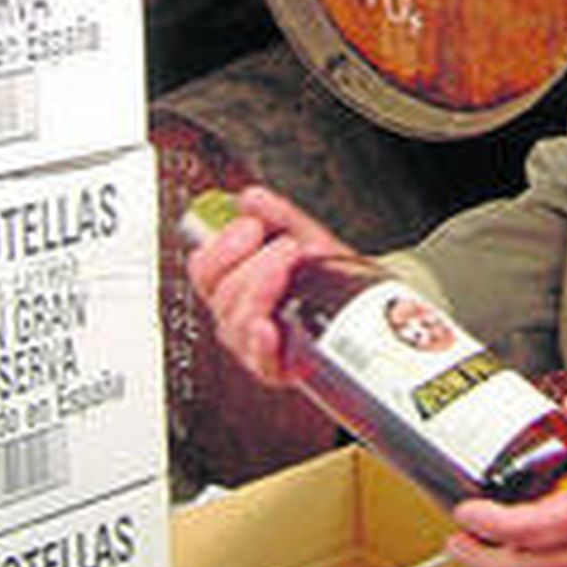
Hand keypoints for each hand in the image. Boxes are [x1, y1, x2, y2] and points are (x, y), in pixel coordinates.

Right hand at [184, 185, 352, 385]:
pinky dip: (261, 344)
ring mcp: (253, 343)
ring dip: (262, 291)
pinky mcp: (275, 368)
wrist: (363, 308)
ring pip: (236, 323)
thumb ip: (277, 216)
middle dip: (253, 264)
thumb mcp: (304, 237)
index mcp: (234, 281)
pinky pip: (259, 362)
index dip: (220, 247)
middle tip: (287, 246)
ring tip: (292, 268)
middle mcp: (237, 313)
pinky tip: (269, 327)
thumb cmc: (325, 275)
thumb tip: (251, 198)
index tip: (250, 228)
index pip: (203, 268)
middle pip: (220, 294)